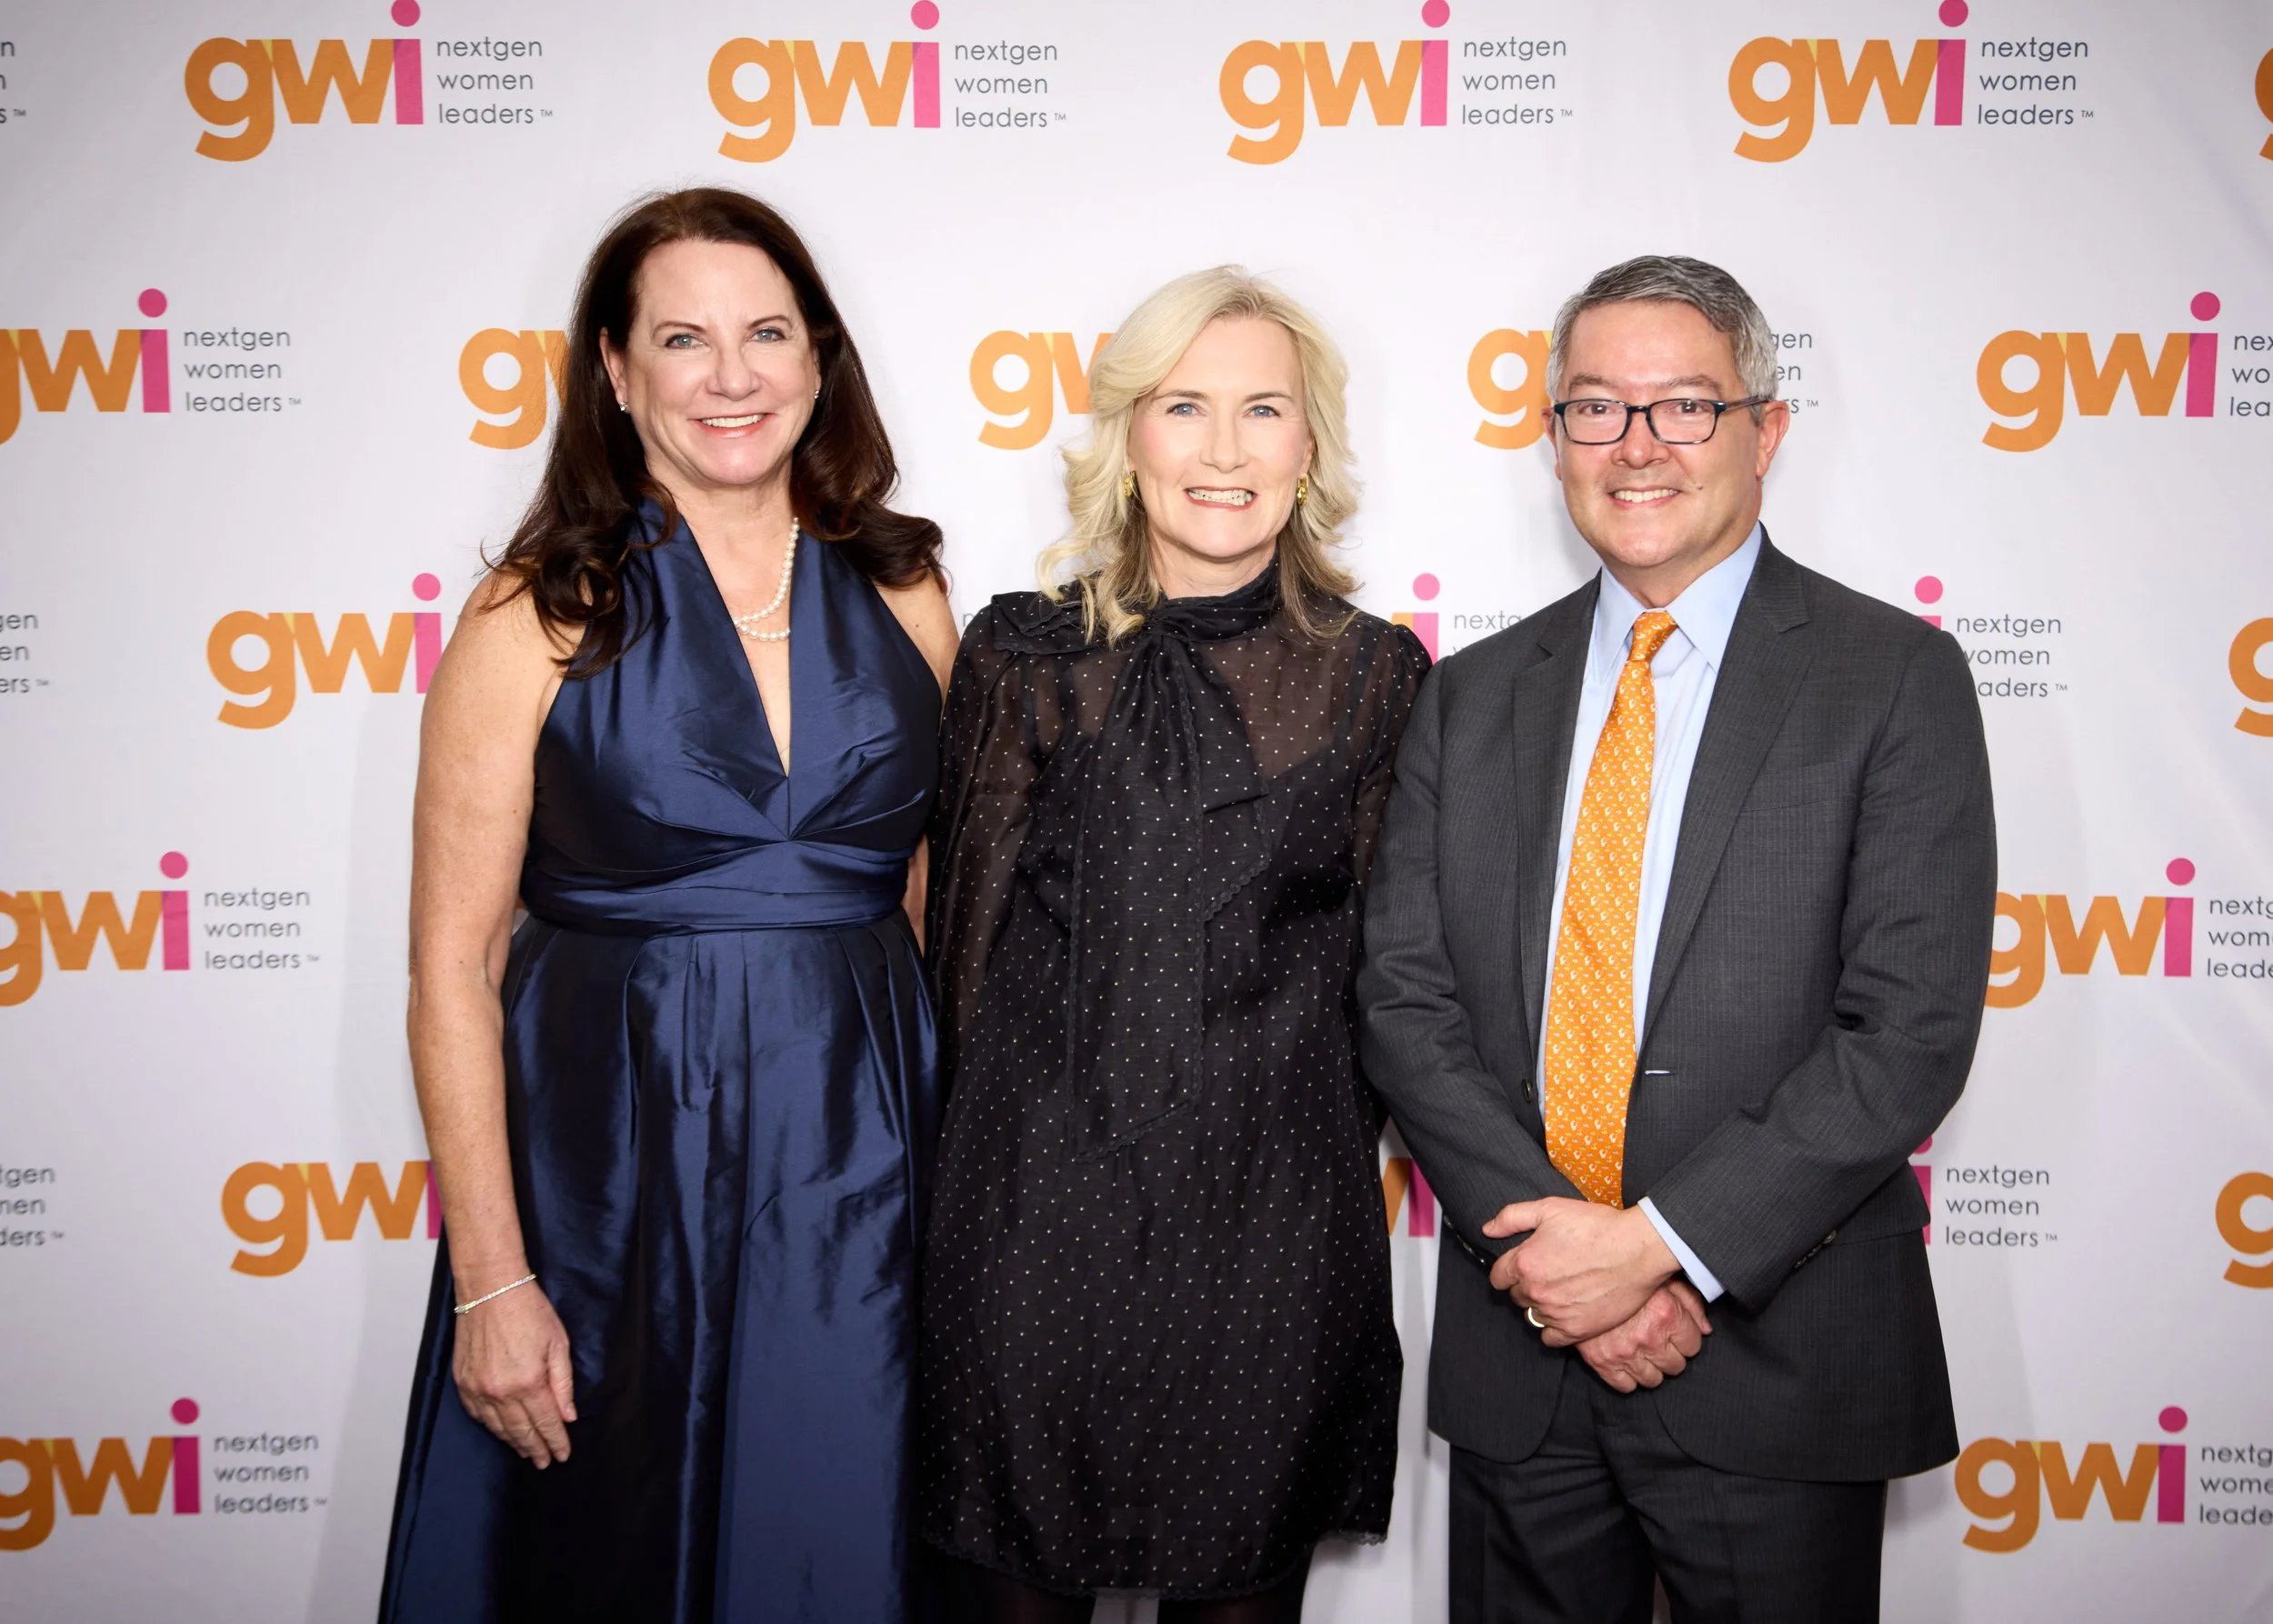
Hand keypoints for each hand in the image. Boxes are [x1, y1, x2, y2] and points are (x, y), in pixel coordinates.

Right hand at [452, 1279, 576, 1466]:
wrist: (490, 1289)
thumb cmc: (528, 1310)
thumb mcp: (558, 1343)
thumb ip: (563, 1383)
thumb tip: (567, 1416)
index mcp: (528, 1382)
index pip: (545, 1423)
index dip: (555, 1441)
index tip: (562, 1455)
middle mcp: (500, 1391)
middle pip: (521, 1431)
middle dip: (536, 1449)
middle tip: (545, 1463)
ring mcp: (477, 1389)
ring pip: (498, 1427)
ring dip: (514, 1442)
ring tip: (527, 1452)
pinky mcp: (462, 1382)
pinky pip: (477, 1415)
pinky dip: (491, 1427)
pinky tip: (501, 1432)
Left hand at [1482, 1197, 1679, 1342]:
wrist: (1637, 1248)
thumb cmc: (1596, 1226)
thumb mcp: (1549, 1208)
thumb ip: (1512, 1217)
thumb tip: (1487, 1230)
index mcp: (1524, 1263)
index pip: (1498, 1278)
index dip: (1510, 1271)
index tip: (1525, 1266)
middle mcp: (1535, 1291)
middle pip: (1516, 1297)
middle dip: (1526, 1287)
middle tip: (1550, 1275)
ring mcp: (1555, 1313)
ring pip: (1533, 1317)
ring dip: (1541, 1306)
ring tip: (1561, 1292)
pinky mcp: (1576, 1330)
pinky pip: (1550, 1339)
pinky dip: (1554, 1329)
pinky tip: (1566, 1313)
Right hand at [1571, 1281, 1710, 1391]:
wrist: (1576, 1275)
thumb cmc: (1623, 1274)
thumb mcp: (1662, 1278)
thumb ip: (1690, 1302)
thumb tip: (1706, 1329)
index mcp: (1666, 1314)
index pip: (1693, 1345)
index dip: (1684, 1337)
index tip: (1673, 1330)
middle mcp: (1648, 1337)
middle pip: (1676, 1366)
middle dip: (1669, 1353)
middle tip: (1656, 1339)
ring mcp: (1624, 1353)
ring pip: (1653, 1380)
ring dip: (1649, 1367)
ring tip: (1640, 1349)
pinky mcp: (1601, 1362)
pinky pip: (1625, 1386)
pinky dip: (1626, 1377)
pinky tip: (1625, 1359)